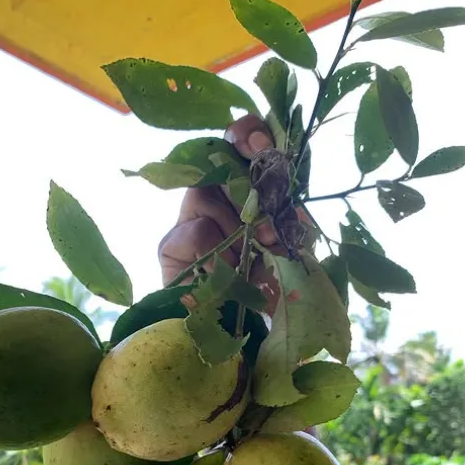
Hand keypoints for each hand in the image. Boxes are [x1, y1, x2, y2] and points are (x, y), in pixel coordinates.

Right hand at [157, 115, 315, 313]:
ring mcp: (187, 219)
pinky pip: (195, 233)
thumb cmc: (265, 287)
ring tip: (254, 260)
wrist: (235, 331)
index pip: (239, 143)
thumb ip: (290, 224)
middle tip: (270, 228)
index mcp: (243, 187)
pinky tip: (226, 275)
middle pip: (218, 162)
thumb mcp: (287, 249)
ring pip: (206, 198)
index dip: (247, 133)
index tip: (262, 145)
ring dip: (237, 230)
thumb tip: (295, 213)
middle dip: (248, 188)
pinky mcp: (169, 246)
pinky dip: (217, 254)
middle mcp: (212, 195)